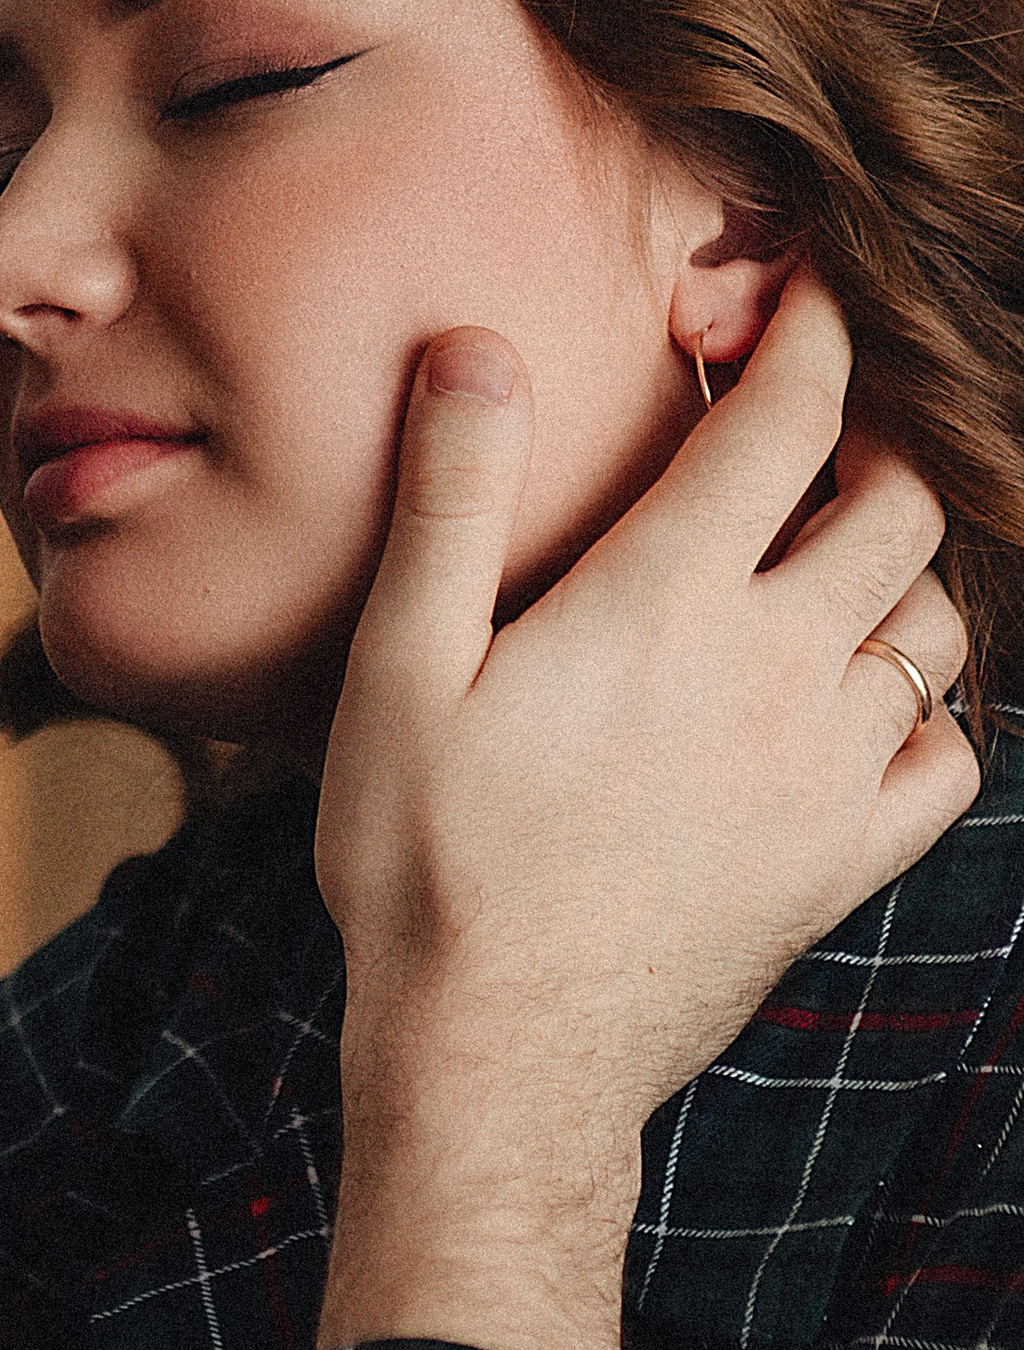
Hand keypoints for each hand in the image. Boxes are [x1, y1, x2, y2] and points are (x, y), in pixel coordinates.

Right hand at [313, 271, 975, 1349]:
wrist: (498, 1061)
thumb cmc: (423, 862)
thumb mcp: (400, 669)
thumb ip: (451, 499)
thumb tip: (474, 347)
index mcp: (668, 600)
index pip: (786, 418)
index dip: (809, 331)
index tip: (798, 289)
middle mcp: (777, 670)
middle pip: (899, 509)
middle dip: (868, 446)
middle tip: (801, 439)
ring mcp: (826, 773)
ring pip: (940, 629)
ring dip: (902, 576)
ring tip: (828, 567)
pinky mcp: (841, 864)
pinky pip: (949, 763)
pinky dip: (928, 716)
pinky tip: (858, 712)